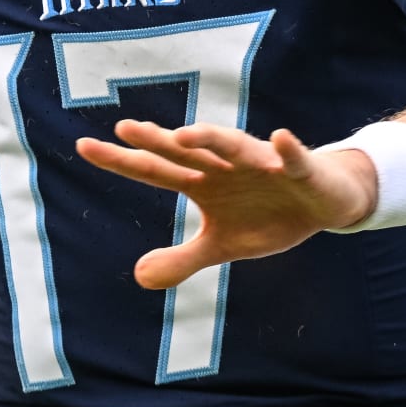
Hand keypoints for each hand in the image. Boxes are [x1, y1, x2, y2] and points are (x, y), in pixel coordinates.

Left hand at [75, 119, 377, 289]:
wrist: (322, 203)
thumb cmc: (268, 215)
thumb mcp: (223, 245)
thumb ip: (182, 258)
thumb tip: (137, 277)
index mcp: (202, 182)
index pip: (154, 171)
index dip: (121, 160)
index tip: (83, 147)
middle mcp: (224, 165)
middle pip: (185, 152)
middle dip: (158, 141)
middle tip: (126, 129)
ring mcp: (261, 163)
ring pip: (233, 147)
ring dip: (212, 139)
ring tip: (187, 135)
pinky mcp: (299, 168)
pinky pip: (292, 158)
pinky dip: (286, 150)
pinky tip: (279, 139)